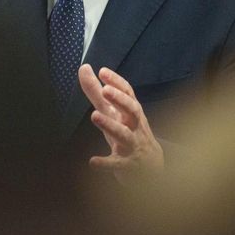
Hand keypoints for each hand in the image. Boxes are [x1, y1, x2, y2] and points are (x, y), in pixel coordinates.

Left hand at [79, 64, 162, 183]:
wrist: (150, 166)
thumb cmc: (129, 132)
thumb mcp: (113, 112)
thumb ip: (96, 92)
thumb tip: (84, 68)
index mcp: (131, 111)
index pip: (128, 93)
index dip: (116, 82)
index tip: (103, 71)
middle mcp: (134, 126)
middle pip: (132, 110)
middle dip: (120, 100)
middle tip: (105, 90)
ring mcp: (132, 145)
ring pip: (125, 134)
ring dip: (111, 125)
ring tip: (95, 116)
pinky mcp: (126, 164)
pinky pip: (117, 163)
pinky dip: (105, 163)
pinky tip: (92, 161)